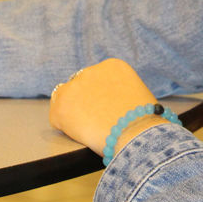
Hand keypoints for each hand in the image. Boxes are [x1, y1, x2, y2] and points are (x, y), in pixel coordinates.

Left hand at [48, 58, 165, 155]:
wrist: (136, 135)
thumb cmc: (144, 122)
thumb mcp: (137, 95)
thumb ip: (121, 92)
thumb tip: (112, 104)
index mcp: (112, 66)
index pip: (97, 78)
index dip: (101, 96)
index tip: (107, 109)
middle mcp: (91, 70)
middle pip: (81, 86)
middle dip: (86, 102)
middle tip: (96, 121)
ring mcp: (74, 86)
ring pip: (67, 100)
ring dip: (74, 113)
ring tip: (90, 129)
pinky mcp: (61, 105)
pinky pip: (57, 118)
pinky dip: (66, 129)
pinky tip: (82, 135)